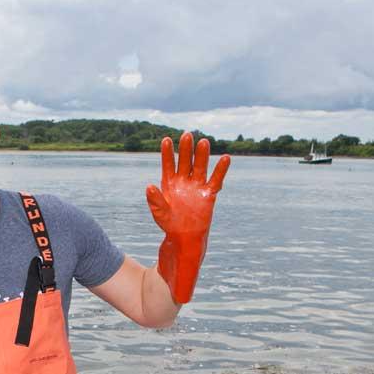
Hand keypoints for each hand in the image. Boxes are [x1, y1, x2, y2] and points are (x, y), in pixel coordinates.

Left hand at [146, 132, 229, 302]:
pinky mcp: (209, 194)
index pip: (168, 165)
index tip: (166, 140)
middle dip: (186, 149)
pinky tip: (225, 158)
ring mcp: (197, 187)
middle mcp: (184, 182)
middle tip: (187, 135)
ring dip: (202, 155)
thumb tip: (148, 187)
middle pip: (185, 162)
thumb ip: (155, 200)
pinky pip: (216, 180)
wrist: (184, 238)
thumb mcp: (160, 214)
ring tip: (203, 142)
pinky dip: (221, 170)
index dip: (167, 153)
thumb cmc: (170, 226)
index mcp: (170, 184)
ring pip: (200, 167)